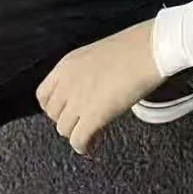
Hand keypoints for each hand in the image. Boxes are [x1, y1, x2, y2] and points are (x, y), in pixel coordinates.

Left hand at [36, 21, 163, 155]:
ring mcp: (79, 100)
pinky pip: (79, 140)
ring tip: (90, 135)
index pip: (43, 95)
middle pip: (53, 115)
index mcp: (66, 65)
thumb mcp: (98, 55)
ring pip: (64, 129)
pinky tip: (91, 146)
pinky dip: (83, 146)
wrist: (150, 50)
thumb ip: (86, 73)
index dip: (54, 107)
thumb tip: (91, 88)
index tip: (64, 111)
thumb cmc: (134, 47)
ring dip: (76, 134)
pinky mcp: (94, 116)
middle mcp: (67, 83)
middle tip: (80, 123)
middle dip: (66, 121)